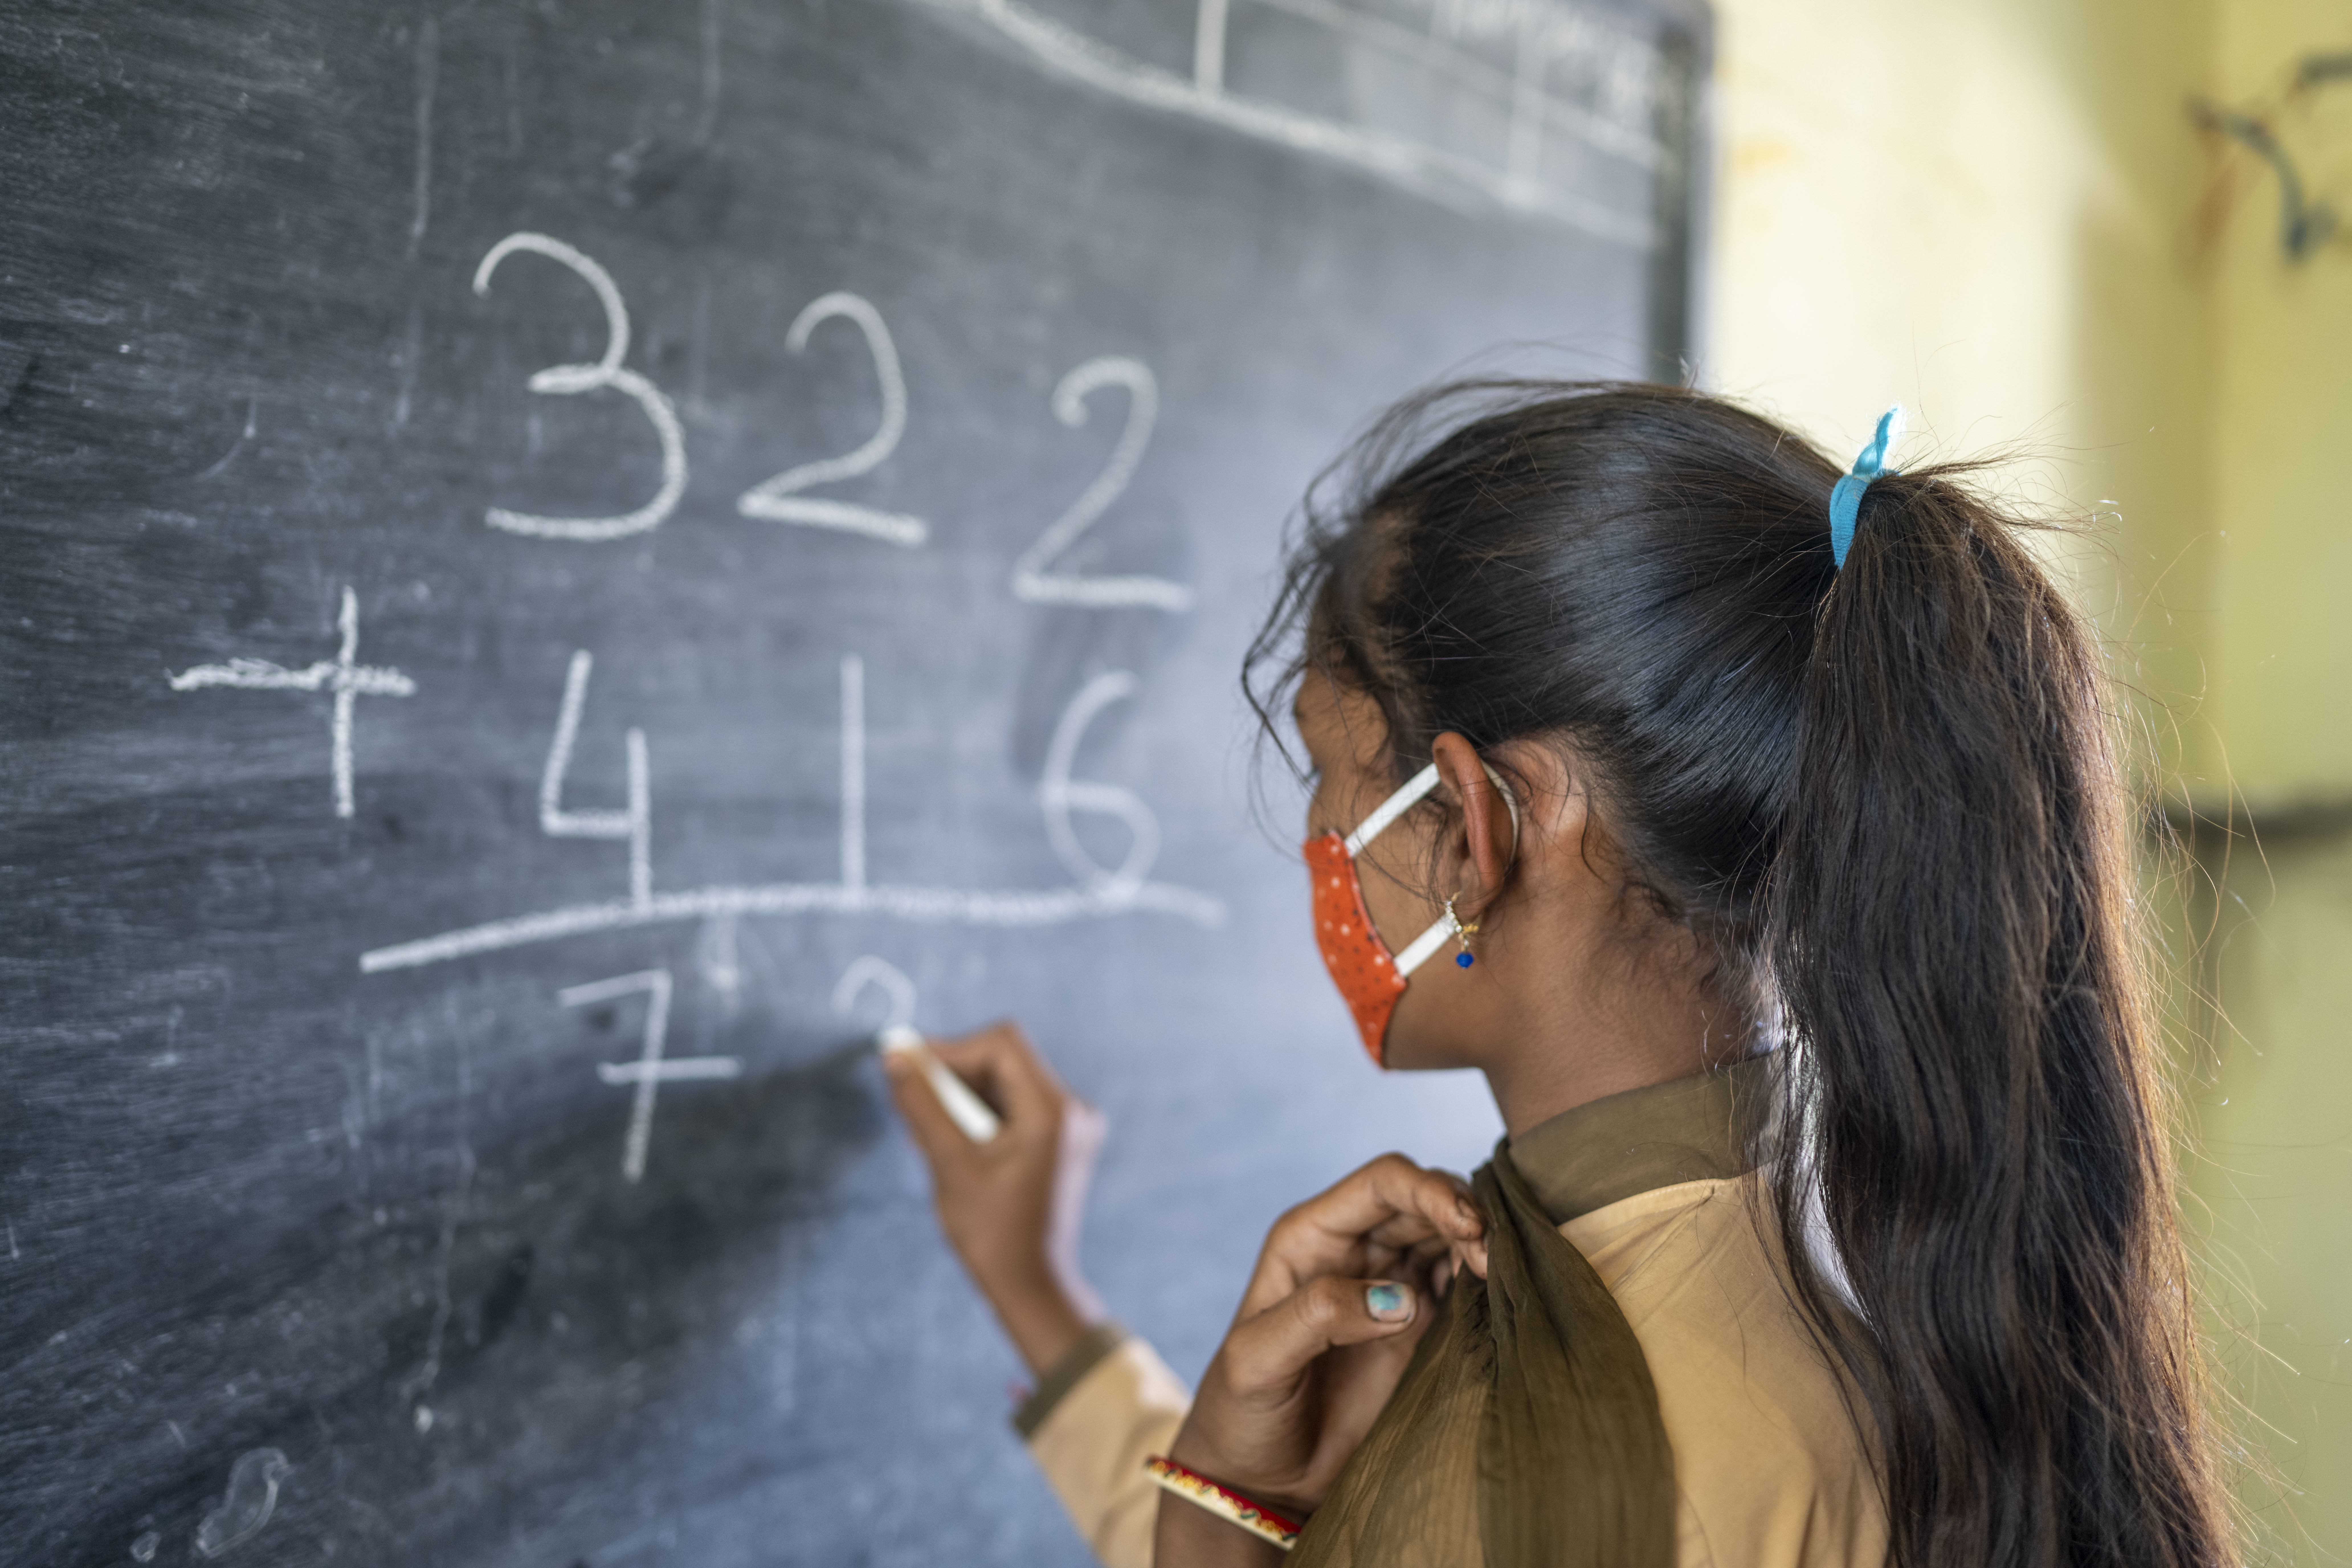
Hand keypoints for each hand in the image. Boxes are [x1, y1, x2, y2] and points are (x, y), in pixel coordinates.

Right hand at [886, 1020, 1106, 1374]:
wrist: (1032, 1286)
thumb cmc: (993, 1233)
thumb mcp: (950, 1164)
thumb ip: (923, 1106)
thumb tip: (895, 1058)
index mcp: (1053, 1112)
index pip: (1001, 1044)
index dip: (951, 1048)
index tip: (909, 1065)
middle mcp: (1073, 1111)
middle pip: (1005, 1060)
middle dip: (952, 1073)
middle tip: (906, 1092)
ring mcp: (1071, 1126)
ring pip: (1007, 1083)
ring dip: (962, 1095)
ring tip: (920, 1124)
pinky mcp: (1062, 1141)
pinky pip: (1016, 1107)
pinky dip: (980, 1114)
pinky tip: (946, 1137)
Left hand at [1158, 1152, 1487, 1563]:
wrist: (1261, 1477)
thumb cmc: (1241, 1412)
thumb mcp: (1256, 1360)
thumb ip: (1317, 1317)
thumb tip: (1397, 1300)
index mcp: (1311, 1237)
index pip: (1382, 1183)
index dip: (1428, 1191)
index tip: (1466, 1225)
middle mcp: (1354, 1251)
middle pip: (1424, 1202)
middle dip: (1464, 1215)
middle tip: (1490, 1258)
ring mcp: (1389, 1288)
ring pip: (1448, 1237)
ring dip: (1480, 1245)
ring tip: (1496, 1275)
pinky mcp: (1417, 1329)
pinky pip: (1459, 1287)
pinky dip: (1481, 1283)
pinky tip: (1493, 1295)